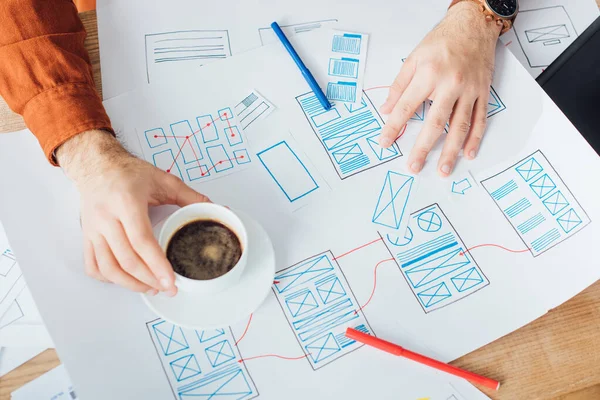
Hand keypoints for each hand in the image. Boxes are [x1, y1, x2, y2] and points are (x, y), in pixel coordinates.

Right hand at [56, 130, 209, 295]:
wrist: (97, 165)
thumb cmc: (129, 172)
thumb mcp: (163, 179)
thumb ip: (190, 197)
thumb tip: (217, 209)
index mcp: (126, 202)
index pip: (141, 240)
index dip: (157, 264)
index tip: (171, 280)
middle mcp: (106, 217)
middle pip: (127, 259)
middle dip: (149, 280)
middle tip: (168, 289)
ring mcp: (93, 229)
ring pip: (108, 268)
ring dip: (130, 284)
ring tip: (150, 288)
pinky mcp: (86, 236)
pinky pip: (93, 265)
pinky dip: (109, 279)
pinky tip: (125, 280)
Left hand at [379, 1, 500, 176]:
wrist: (473, 25)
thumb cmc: (442, 41)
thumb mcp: (413, 58)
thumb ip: (398, 86)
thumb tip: (386, 109)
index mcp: (428, 75)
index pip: (406, 107)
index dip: (394, 127)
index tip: (385, 142)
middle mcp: (450, 84)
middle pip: (434, 123)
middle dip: (423, 148)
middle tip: (414, 166)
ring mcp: (469, 90)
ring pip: (460, 126)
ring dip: (451, 151)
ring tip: (444, 170)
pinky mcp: (483, 92)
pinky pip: (480, 119)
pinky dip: (474, 138)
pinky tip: (468, 153)